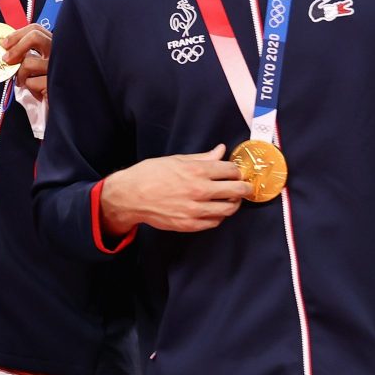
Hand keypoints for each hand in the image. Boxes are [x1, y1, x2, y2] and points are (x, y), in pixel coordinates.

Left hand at [2, 23, 52, 104]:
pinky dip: (29, 88)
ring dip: (20, 75)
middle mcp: (59, 52)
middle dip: (15, 47)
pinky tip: (37, 92)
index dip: (17, 34)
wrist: (65, 105)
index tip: (4, 44)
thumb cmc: (49, 84)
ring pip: (29, 62)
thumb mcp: (38, 65)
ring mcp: (59, 66)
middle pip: (35, 36)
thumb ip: (28, 54)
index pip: (36, 29)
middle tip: (6, 59)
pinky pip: (31, 81)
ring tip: (23, 82)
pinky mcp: (56, 82)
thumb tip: (5, 48)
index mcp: (54, 45)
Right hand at [98, 145, 249, 236]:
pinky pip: (215, 222)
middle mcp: (199, 190)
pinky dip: (219, 216)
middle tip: (245, 187)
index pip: (231, 170)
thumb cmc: (149, 175)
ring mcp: (195, 209)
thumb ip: (202, 157)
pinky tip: (215, 210)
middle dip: (244, 187)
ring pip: (229, 209)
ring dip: (234, 203)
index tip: (236, 172)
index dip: (237, 170)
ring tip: (231, 199)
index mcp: (195, 171)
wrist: (129, 196)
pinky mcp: (189, 224)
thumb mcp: (175, 160)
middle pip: (236, 190)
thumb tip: (221, 150)